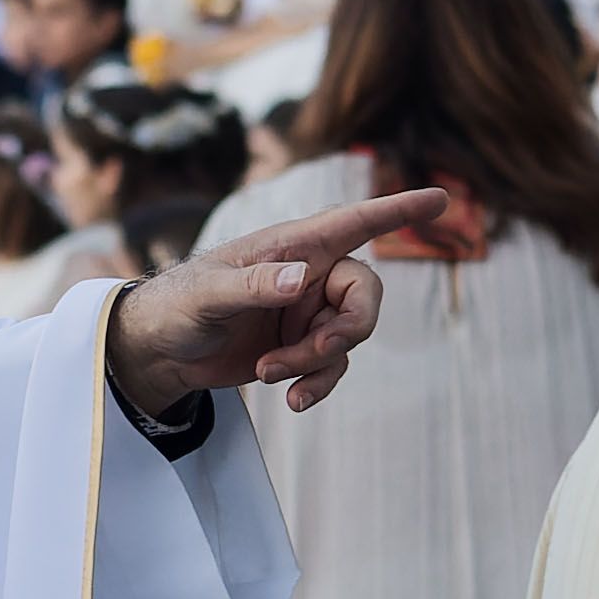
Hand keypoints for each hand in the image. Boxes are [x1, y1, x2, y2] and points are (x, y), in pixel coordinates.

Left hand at [108, 189, 445, 415]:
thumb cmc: (175, 305)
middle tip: (315, 352)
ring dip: (319, 363)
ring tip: (269, 375)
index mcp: (291, 246)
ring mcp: (307, 312)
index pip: (354, 223)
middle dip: (348, 330)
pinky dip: (318, 383)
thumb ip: (253, 285)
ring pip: (349, 336)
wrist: (158, 352)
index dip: (398, 210)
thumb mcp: (206, 294)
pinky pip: (332, 365)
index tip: (440, 199)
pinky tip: (293, 399)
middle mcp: (308, 274)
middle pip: (365, 295)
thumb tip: (299, 279)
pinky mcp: (301, 346)